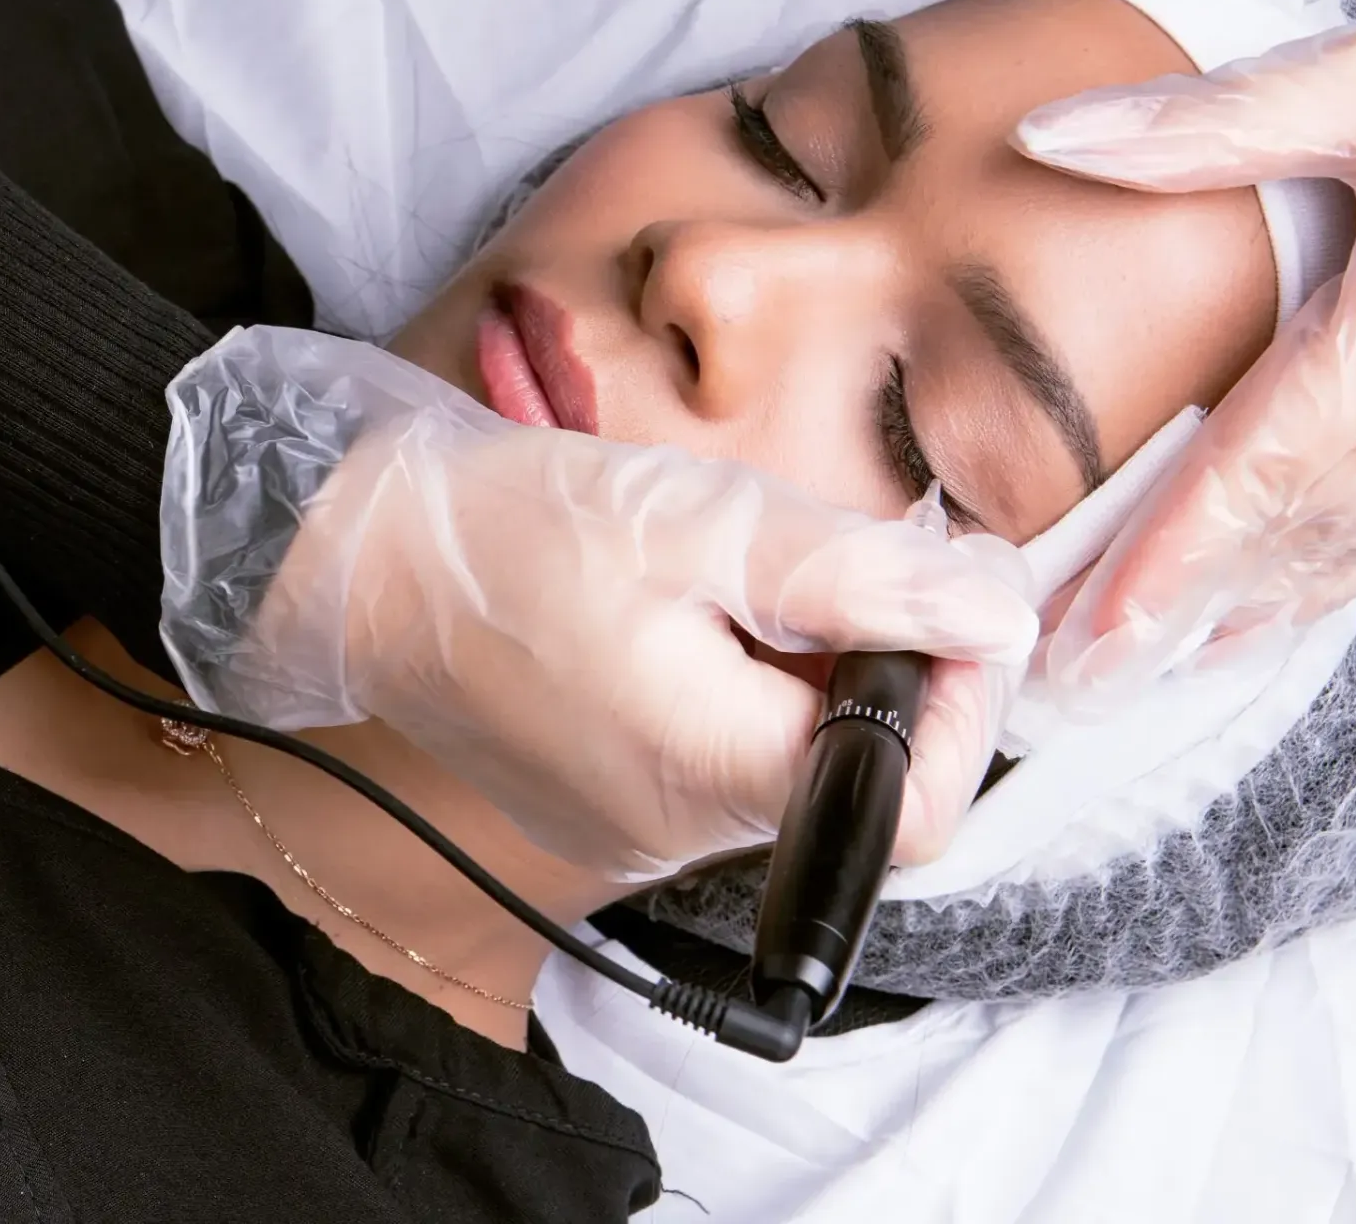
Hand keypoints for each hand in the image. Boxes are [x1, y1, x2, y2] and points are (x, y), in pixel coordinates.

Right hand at [162, 327, 1036, 879]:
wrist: (357, 565)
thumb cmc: (515, 529)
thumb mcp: (704, 520)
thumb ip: (863, 577)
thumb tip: (998, 616)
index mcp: (710, 768)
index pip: (913, 810)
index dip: (962, 711)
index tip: (946, 604)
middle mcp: (679, 831)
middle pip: (858, 790)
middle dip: (892, 672)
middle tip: (853, 565)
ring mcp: (635, 834)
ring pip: (790, 774)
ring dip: (817, 679)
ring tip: (762, 582)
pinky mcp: (604, 812)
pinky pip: (720, 772)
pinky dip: (748, 698)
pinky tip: (701, 620)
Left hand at [1011, 7, 1355, 698]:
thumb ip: (1216, 126)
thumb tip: (1060, 138)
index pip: (1262, 473)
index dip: (1168, 559)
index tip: (1091, 630)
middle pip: (1290, 533)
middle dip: (1173, 608)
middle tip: (1070, 667)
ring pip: (1345, 552)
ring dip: (1234, 611)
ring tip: (1130, 660)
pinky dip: (1312, 584)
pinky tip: (1245, 617)